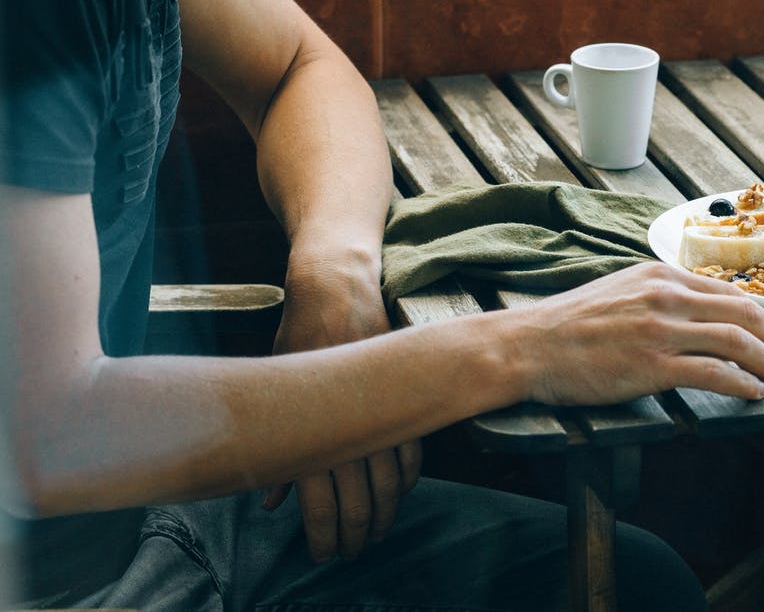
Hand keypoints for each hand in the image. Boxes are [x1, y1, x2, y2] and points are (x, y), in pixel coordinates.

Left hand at [262, 253, 420, 560]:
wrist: (335, 287)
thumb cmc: (297, 335)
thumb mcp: (274, 386)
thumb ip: (276, 447)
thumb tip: (271, 502)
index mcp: (309, 424)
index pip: (320, 500)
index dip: (325, 534)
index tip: (326, 553)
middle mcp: (346, 421)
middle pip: (358, 498)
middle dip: (357, 532)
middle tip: (355, 549)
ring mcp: (378, 407)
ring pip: (390, 479)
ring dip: (386, 510)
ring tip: (379, 529)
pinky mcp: (403, 392)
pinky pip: (414, 446)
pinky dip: (409, 474)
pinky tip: (401, 490)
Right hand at [516, 262, 763, 405]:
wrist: (527, 346)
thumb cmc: (567, 326)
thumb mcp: (619, 292)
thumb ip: (657, 297)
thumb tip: (695, 315)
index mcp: (659, 274)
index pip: (728, 292)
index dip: (763, 316)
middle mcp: (665, 295)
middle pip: (744, 313)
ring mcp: (660, 329)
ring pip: (737, 341)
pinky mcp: (652, 364)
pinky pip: (714, 373)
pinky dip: (743, 383)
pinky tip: (756, 393)